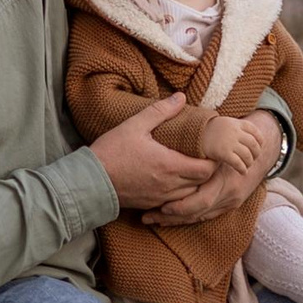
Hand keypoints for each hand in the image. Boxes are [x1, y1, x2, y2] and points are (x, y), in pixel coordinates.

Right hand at [91, 94, 216, 210]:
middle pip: (202, 183)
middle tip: (204, 156)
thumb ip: (160, 111)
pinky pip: (175, 203)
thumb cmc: (112, 152)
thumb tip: (180, 97)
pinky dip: (180, 193)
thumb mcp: (135, 125)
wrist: (89, 182)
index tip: (211, 148)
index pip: (206, 169)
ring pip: (190, 195)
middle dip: (207, 170)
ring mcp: (160, 198)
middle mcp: (169, 185)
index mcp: (170, 165)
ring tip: (191, 167)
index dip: (214, 160)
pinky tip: (173, 180)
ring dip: (195, 183)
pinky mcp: (151, 205)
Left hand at [144, 111, 279, 225]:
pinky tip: (168, 218)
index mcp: (226, 178)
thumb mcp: (221, 134)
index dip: (179, 206)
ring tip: (152, 220)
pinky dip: (187, 218)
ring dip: (175, 220)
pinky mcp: (229, 205)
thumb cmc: (238, 137)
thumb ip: (198, 130)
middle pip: (197, 213)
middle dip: (171, 217)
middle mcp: (229, 193)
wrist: (264, 150)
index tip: (157, 205)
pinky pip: (205, 216)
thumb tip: (176, 102)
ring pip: (199, 217)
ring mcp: (231, 201)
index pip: (200, 201)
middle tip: (148, 217)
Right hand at [199, 116, 257, 174]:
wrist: (192, 133)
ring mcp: (230, 142)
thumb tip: (250, 139)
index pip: (255, 132)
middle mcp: (235, 132)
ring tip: (246, 166)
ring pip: (248, 155)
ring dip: (249, 163)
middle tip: (252, 159)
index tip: (258, 148)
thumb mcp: (225, 123)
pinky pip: (238, 163)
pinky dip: (243, 169)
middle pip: (254, 145)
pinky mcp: (224, 153)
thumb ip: (237, 129)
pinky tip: (242, 172)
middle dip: (256, 154)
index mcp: (236, 123)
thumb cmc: (208, 130)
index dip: (260, 141)